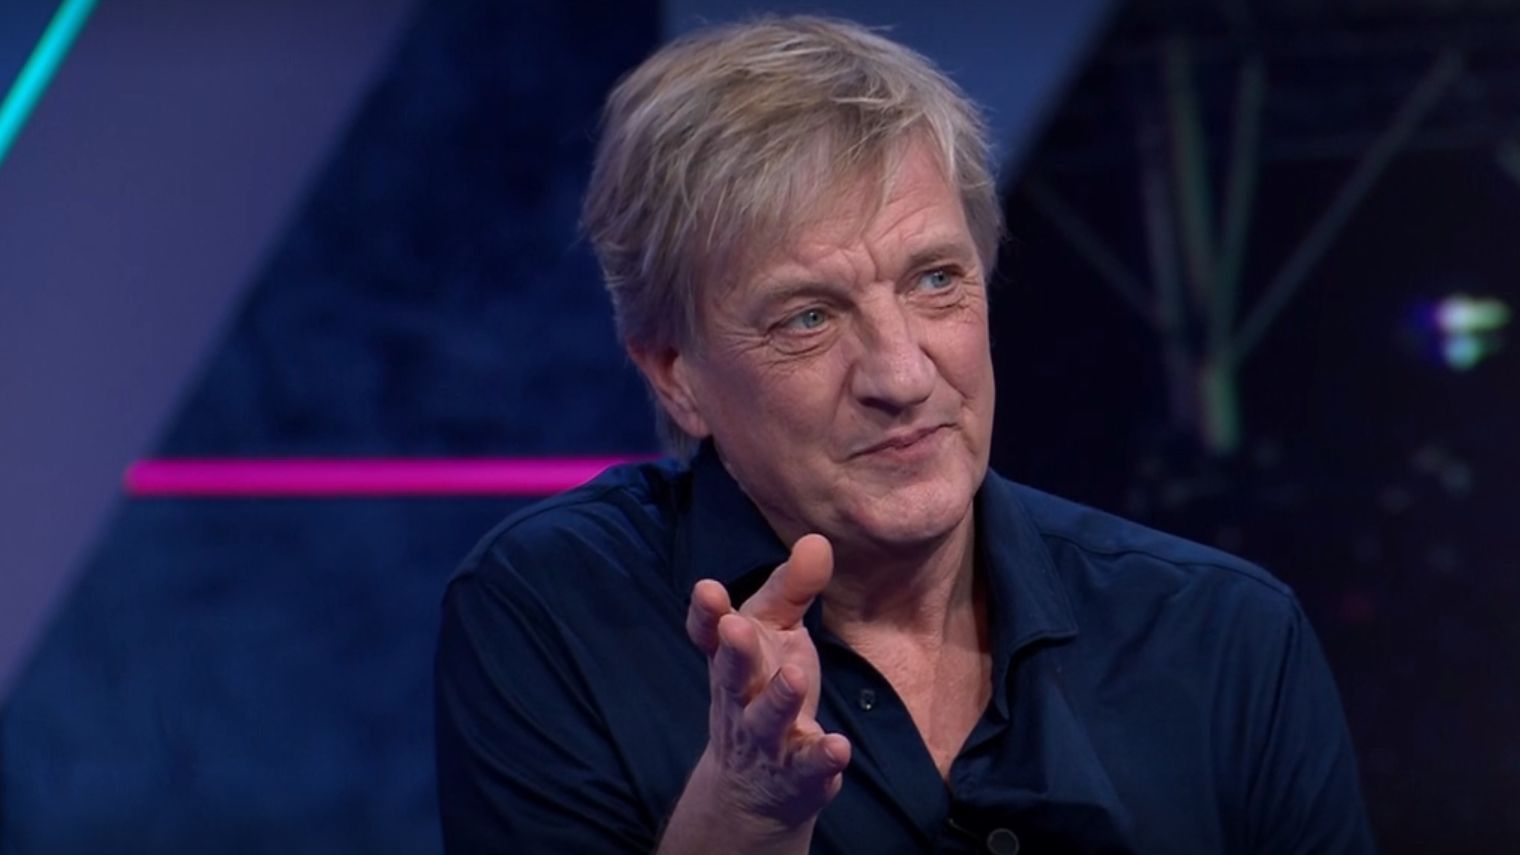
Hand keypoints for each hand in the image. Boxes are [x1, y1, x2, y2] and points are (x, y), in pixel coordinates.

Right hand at [665, 534, 851, 849]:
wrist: (754, 788)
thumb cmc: (765, 688)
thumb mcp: (776, 635)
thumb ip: (793, 589)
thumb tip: (818, 539)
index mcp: (732, 660)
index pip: (709, 635)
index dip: (705, 614)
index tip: (708, 589)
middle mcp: (740, 698)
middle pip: (731, 674)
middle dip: (733, 650)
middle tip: (735, 626)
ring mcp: (765, 739)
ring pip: (767, 720)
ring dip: (780, 698)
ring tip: (796, 676)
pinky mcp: (796, 774)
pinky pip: (806, 767)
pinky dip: (821, 758)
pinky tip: (838, 747)